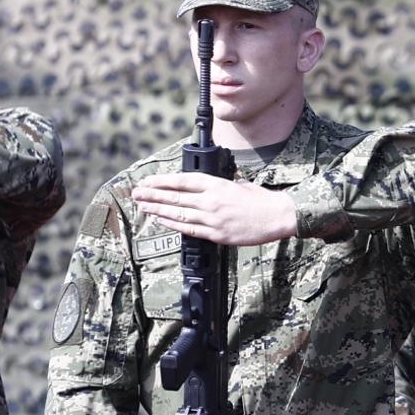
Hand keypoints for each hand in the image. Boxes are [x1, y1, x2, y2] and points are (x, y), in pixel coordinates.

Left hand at [130, 172, 296, 246]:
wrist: (278, 216)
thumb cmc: (261, 199)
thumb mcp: (238, 183)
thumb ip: (218, 185)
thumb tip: (203, 187)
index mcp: (216, 184)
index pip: (182, 181)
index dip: (162, 181)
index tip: (148, 181)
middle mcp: (211, 200)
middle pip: (175, 197)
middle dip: (153, 195)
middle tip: (136, 193)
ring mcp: (212, 218)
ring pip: (178, 213)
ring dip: (158, 209)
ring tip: (143, 206)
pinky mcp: (216, 234)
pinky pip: (189, 229)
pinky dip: (173, 224)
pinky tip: (161, 220)